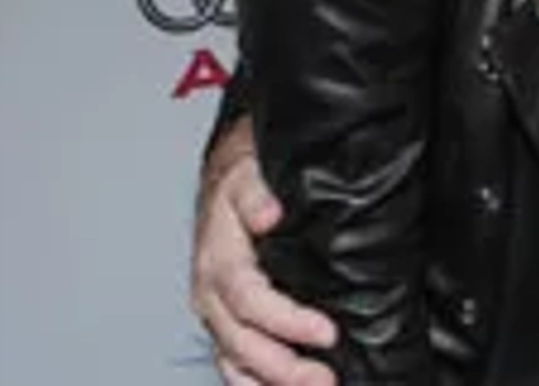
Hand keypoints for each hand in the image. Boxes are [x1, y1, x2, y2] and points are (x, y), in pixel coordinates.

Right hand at [191, 117, 338, 385]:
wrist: (227, 180)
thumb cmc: (245, 180)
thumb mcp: (250, 172)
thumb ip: (256, 192)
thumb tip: (266, 213)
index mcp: (219, 257)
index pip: (248, 298)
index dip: (285, 320)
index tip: (327, 333)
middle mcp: (211, 291)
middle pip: (241, 340)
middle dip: (282, 366)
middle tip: (324, 379)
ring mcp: (216, 311)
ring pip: (235, 359)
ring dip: (272, 382)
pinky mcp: (225, 322)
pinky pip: (233, 364)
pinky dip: (253, 384)